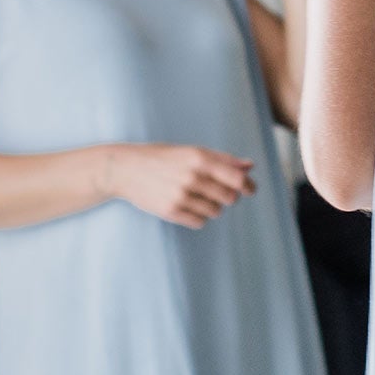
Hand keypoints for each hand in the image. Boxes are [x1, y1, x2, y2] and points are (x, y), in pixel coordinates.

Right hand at [102, 143, 256, 227]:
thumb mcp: (190, 151)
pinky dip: (198, 216)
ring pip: (215, 211)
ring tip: (195, 197)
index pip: (237, 178)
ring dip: (211, 207)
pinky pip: (200, 222)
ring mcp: (182, 195)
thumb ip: (222, 159)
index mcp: (200, 158)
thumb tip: (249, 166)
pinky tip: (186, 206)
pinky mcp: (171, 211)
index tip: (250, 190)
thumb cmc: (161, 158)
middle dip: (227, 197)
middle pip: (229, 198)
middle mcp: (193, 176)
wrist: (125, 169)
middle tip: (215, 192)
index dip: (248, 186)